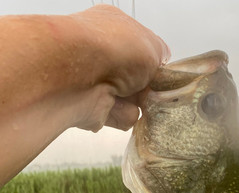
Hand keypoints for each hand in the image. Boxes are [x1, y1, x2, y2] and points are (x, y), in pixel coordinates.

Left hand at [70, 5, 169, 131]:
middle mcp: (103, 53)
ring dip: (136, 103)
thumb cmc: (112, 48)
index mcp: (115, 29)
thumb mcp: (153, 45)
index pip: (142, 50)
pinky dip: (123, 115)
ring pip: (132, 101)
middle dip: (148, 88)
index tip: (162, 75)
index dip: (155, 64)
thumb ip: (161, 56)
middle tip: (151, 90)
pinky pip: (120, 118)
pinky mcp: (92, 107)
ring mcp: (96, 81)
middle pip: (138, 80)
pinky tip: (115, 106)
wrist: (76, 74)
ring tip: (129, 97)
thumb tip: (161, 67)